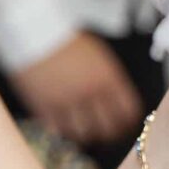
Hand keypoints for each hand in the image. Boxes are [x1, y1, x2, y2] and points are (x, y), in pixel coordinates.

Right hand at [10, 33, 141, 143]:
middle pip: (108, 128)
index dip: (129, 123)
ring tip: (84, 132)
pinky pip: (58, 130)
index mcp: (110, 79)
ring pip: (84, 133)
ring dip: (86, 135)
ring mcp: (68, 101)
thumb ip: (113, 81)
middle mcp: (91, 93)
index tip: (126, 127)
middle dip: (109, 135)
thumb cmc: (73, 43)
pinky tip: (64, 126)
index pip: (129, 112)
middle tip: (105, 136)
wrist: (39, 32)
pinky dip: (63, 131)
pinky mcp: (45, 106)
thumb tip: (119, 103)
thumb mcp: (103, 58)